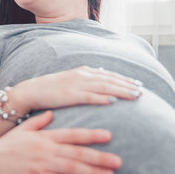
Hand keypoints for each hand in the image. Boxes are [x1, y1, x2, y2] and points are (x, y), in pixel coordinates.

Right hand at [0, 111, 120, 173]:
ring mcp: (40, 165)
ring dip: (93, 172)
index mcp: (44, 137)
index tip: (108, 135)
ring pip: (71, 168)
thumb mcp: (21, 130)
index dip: (91, 135)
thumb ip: (38, 122)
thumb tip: (51, 114)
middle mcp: (45, 149)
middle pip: (77, 153)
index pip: (72, 135)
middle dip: (99, 157)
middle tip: (118, 161)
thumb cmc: (2, 147)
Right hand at [10, 66, 142, 113]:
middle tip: (142, 90)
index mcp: (83, 72)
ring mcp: (76, 84)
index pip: (108, 74)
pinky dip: (102, 98)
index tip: (138, 84)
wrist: (32, 91)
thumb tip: (103, 77)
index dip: (124, 79)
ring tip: (134, 95)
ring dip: (121, 91)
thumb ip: (87, 79)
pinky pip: (89, 96)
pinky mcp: (69, 94)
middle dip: (127, 85)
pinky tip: (113, 101)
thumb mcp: (71, 80)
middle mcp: (82, 75)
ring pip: (103, 87)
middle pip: (110, 79)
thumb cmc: (52, 88)